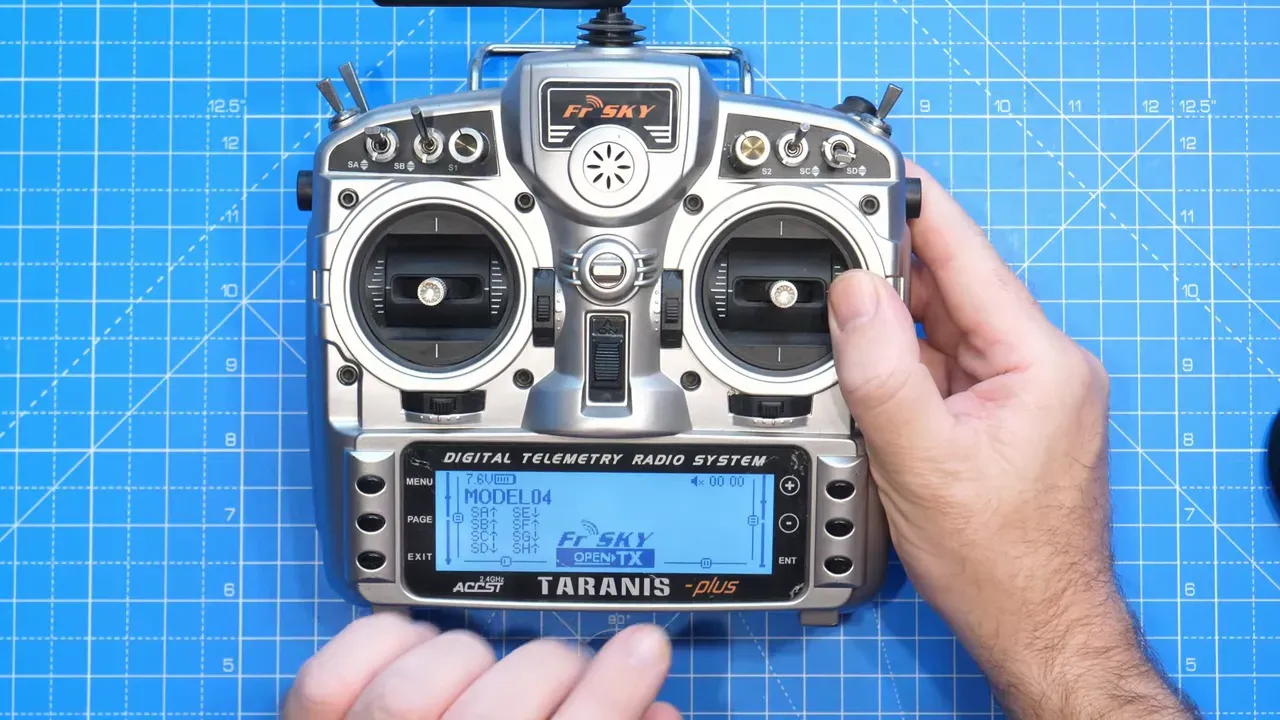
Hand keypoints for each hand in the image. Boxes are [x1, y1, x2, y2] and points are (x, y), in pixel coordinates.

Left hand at [284, 614, 678, 719]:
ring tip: (485, 675)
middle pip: (498, 712)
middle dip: (552, 670)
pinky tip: (419, 655)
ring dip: (470, 659)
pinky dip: (386, 642)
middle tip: (568, 668)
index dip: (610, 694)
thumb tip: (657, 713)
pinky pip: (337, 671)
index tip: (644, 647)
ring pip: (420, 683)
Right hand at [827, 163, 1191, 717]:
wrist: (1032, 623)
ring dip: (890, 319)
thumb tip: (852, 293)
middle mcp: (1039, 366)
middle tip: (822, 245)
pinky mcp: (1001, 414)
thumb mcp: (921, 459)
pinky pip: (943, 364)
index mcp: (1039, 361)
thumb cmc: (1001, 559)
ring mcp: (1021, 390)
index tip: (878, 168)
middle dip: (887, 268)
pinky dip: (902, 358)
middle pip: (951, 288)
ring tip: (832, 311)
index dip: (920, 207)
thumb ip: (881, 370)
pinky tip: (864, 363)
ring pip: (942, 327)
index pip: (970, 257)